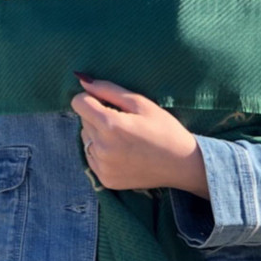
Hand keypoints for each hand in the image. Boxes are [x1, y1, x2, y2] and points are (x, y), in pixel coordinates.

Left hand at [71, 76, 208, 197]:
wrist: (181, 164)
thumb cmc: (164, 128)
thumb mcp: (140, 102)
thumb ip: (108, 89)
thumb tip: (82, 80)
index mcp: (110, 125)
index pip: (78, 103)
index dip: (91, 98)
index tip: (106, 101)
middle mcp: (102, 148)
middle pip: (83, 120)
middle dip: (97, 115)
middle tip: (123, 120)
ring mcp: (102, 166)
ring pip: (86, 138)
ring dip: (98, 133)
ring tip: (124, 137)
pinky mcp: (105, 179)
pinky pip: (91, 157)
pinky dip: (101, 151)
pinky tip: (122, 152)